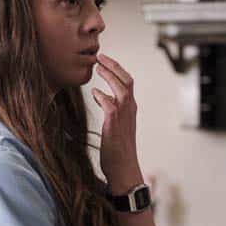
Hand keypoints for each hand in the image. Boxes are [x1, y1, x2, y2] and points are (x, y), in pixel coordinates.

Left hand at [91, 53, 143, 194]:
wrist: (124, 169)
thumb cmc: (118, 150)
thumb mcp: (116, 125)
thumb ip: (111, 109)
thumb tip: (101, 96)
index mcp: (130, 109)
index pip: (127, 82)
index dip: (116, 69)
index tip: (104, 61)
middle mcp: (130, 109)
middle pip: (127, 80)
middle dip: (114, 66)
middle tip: (100, 57)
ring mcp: (124, 116)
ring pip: (122, 87)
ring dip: (109, 74)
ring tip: (97, 66)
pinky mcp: (115, 123)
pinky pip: (109, 103)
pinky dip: (102, 95)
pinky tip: (94, 92)